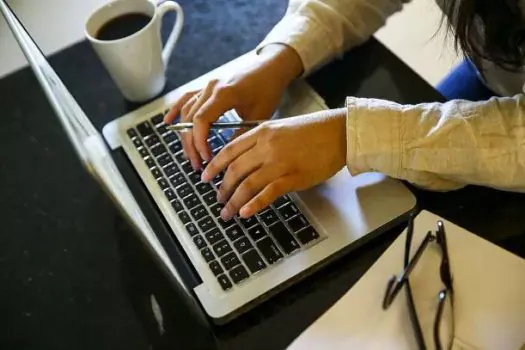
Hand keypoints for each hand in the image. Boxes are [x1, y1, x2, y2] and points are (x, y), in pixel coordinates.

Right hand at [163, 44, 302, 169]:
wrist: (271, 67)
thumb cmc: (268, 88)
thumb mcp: (259, 115)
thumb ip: (241, 134)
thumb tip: (227, 156)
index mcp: (223, 94)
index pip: (201, 121)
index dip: (199, 142)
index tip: (205, 158)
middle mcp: (211, 88)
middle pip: (190, 119)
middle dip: (191, 144)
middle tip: (197, 164)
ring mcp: (207, 86)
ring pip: (187, 112)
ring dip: (186, 135)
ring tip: (190, 154)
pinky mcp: (207, 86)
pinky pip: (186, 98)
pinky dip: (176, 110)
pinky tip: (168, 122)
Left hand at [201, 108, 347, 219]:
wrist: (339, 132)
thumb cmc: (313, 130)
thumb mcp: (281, 128)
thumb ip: (262, 141)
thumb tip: (245, 160)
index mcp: (262, 132)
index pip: (230, 150)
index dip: (214, 166)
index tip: (205, 177)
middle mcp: (266, 146)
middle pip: (235, 170)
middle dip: (222, 187)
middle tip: (217, 199)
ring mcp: (279, 162)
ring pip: (247, 184)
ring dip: (234, 201)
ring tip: (227, 212)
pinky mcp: (293, 177)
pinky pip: (268, 193)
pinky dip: (254, 204)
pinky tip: (245, 213)